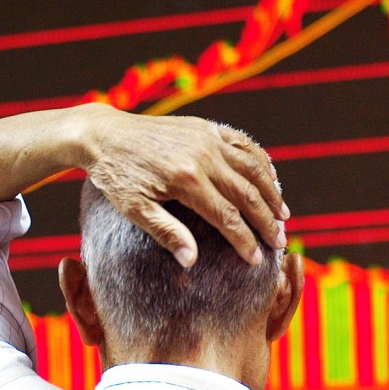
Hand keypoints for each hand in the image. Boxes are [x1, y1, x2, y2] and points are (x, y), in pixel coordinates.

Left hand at [79, 104, 289, 267]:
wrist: (105, 135)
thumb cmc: (117, 177)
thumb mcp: (135, 209)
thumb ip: (166, 233)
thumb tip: (191, 262)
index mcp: (185, 179)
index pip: (228, 217)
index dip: (245, 241)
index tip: (256, 260)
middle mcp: (202, 155)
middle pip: (247, 193)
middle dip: (267, 221)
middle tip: (280, 243)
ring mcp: (206, 138)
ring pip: (252, 167)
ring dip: (271, 192)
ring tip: (283, 216)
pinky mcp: (205, 127)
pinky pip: (242, 144)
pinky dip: (261, 161)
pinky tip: (270, 179)